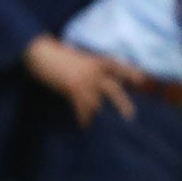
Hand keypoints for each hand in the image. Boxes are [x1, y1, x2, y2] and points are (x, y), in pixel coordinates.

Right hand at [24, 35, 142, 126]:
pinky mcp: (72, 87)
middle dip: (122, 103)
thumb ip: (89, 67)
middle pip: (113, 89)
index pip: (117, 67)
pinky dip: (84, 117)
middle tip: (131, 116)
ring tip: (101, 127)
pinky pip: (82, 106)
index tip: (142, 80)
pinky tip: (85, 125)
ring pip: (97, 101)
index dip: (130, 73)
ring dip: (97, 114)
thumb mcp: (77, 58)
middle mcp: (94, 70)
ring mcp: (84, 79)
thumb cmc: (56, 56)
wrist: (39, 53)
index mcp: (96, 61)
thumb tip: (97, 76)